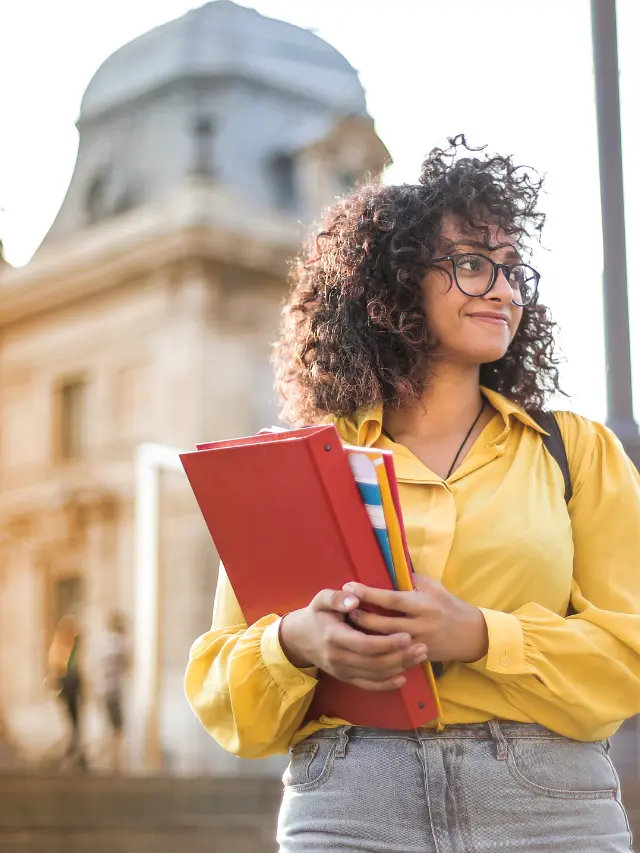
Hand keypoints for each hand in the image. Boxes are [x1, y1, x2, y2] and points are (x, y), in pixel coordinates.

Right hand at [279, 589, 428, 691]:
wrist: (299, 638)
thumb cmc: (316, 615)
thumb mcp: (321, 599)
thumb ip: (337, 598)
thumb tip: (354, 599)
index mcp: (333, 636)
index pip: (364, 644)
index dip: (387, 643)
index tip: (407, 636)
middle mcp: (337, 658)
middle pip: (374, 663)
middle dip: (400, 657)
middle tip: (422, 647)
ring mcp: (342, 671)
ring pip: (374, 675)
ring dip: (399, 668)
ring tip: (419, 657)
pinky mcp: (345, 678)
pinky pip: (368, 685)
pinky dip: (386, 685)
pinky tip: (403, 677)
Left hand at [343, 575, 488, 663]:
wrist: (471, 635)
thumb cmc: (450, 606)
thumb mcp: (434, 587)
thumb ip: (411, 580)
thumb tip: (388, 569)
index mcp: (423, 605)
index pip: (391, 599)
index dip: (369, 593)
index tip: (350, 586)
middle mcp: (420, 625)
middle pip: (383, 624)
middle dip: (361, 616)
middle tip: (344, 608)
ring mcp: (418, 644)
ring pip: (384, 642)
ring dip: (365, 634)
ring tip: (349, 625)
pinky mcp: (417, 657)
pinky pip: (393, 655)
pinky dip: (377, 649)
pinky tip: (363, 643)